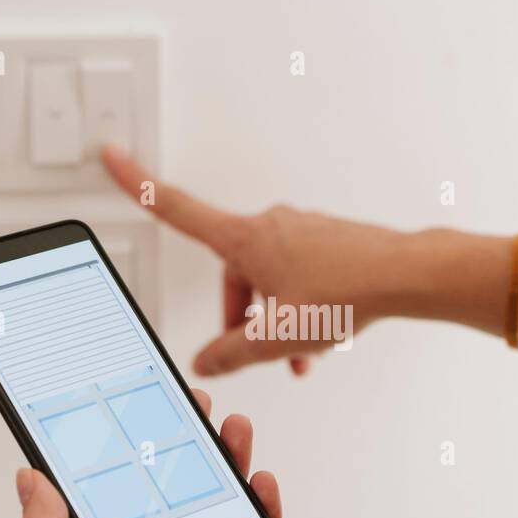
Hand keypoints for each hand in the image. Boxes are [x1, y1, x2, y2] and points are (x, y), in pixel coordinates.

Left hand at [16, 388, 295, 517]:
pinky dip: (264, 517)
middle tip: (195, 410)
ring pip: (215, 517)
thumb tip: (29, 479)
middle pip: (169, 500)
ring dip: (228, 472)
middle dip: (184, 452)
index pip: (112, 501)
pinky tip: (263, 484)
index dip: (123, 455)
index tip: (136, 414)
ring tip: (236, 432)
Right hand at [102, 145, 409, 375]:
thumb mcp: (277, 337)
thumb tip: (206, 362)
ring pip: (272, 281)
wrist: (406, 275)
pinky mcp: (328, 241)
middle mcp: (271, 225)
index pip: (177, 209)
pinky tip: (322, 337)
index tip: (112, 155)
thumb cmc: (348, 293)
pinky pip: (300, 277)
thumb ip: (233, 354)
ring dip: (278, 319)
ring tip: (301, 353)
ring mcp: (302, 231)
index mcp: (246, 239)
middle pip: (233, 274)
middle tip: (259, 351)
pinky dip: (302, 308)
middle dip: (243, 316)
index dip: (137, 184)